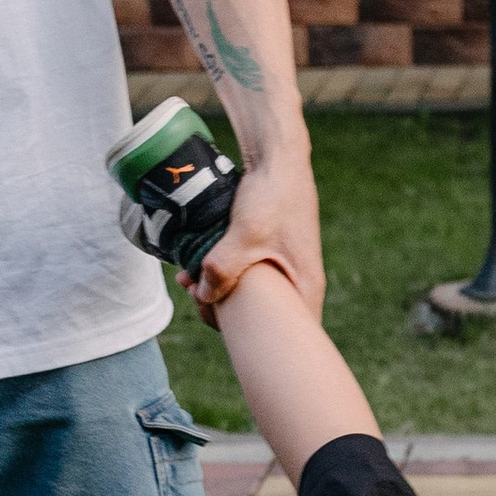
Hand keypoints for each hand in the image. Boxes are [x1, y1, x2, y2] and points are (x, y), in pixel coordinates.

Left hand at [191, 154, 325, 322]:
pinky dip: (221, 274)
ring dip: (217, 291)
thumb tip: (202, 295)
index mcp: (306, 287)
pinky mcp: (269, 254)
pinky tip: (195, 266)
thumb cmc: (273, 196)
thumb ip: (223, 268)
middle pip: (263, 319)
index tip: (218, 318)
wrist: (278, 157)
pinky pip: (244, 275)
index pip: (286, 335)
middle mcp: (299, 283)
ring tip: (189, 278)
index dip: (251, 337)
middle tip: (197, 295)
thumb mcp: (246, 235)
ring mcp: (284, 268)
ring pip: (249, 296)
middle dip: (224, 312)